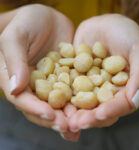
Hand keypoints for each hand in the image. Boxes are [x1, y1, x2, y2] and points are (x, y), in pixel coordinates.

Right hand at [0, 4, 79, 140]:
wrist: (47, 18)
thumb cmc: (27, 23)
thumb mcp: (16, 37)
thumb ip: (14, 60)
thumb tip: (15, 89)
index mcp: (17, 79)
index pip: (24, 100)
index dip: (36, 110)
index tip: (51, 116)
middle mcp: (35, 85)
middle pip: (43, 107)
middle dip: (56, 119)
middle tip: (69, 129)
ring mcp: (52, 82)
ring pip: (59, 103)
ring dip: (69, 116)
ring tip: (80, 127)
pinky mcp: (67, 77)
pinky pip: (73, 91)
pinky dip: (80, 101)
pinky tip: (90, 110)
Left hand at [69, 14, 138, 130]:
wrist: (103, 24)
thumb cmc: (125, 34)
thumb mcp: (138, 49)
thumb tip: (135, 100)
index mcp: (123, 89)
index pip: (119, 106)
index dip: (110, 111)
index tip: (98, 115)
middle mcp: (106, 92)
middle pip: (98, 110)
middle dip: (87, 118)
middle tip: (74, 124)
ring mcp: (89, 87)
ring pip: (81, 104)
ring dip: (72, 112)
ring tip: (62, 119)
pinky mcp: (75, 79)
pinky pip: (67, 89)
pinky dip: (61, 96)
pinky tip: (51, 102)